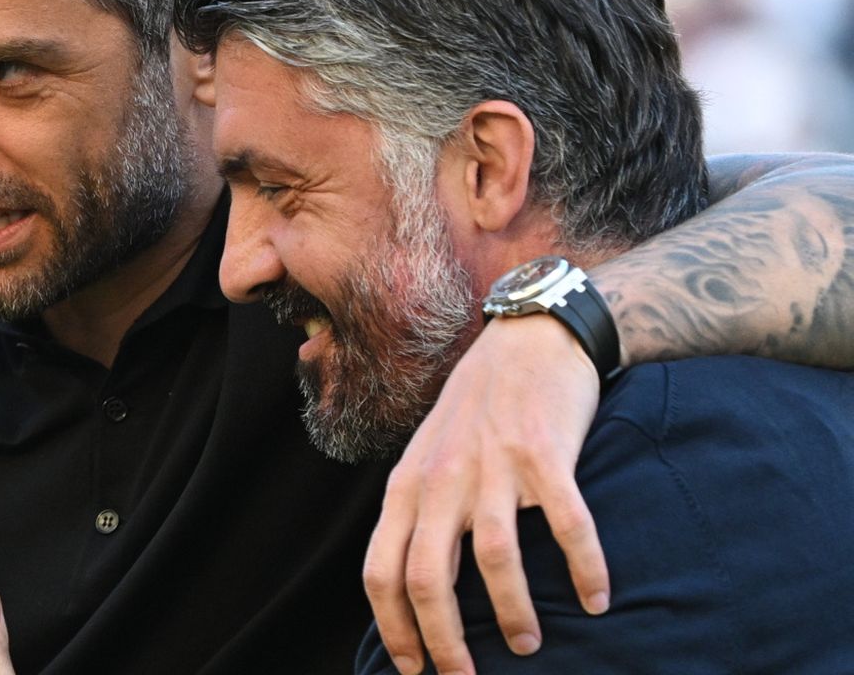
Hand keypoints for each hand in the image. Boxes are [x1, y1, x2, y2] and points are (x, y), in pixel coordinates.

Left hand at [361, 315, 610, 674]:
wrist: (530, 335)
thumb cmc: (479, 405)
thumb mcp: (428, 452)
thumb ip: (418, 508)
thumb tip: (411, 583)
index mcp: (408, 483)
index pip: (380, 571)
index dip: (395, 629)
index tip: (416, 670)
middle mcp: (441, 477)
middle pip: (426, 579)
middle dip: (444, 642)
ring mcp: (492, 465)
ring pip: (494, 560)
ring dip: (512, 613)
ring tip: (528, 643)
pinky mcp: (544, 454)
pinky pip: (566, 526)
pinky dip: (583, 570)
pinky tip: (596, 599)